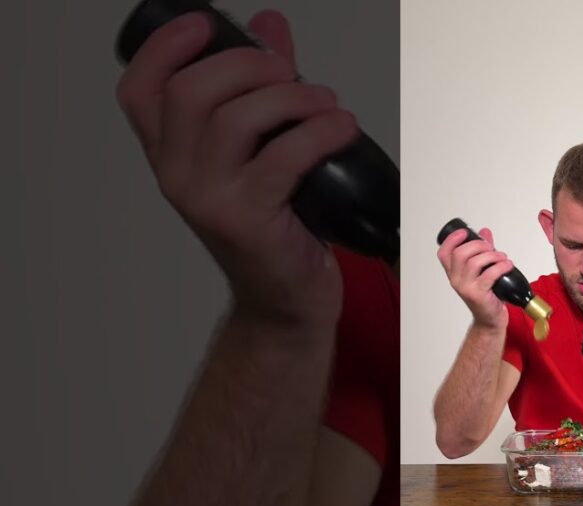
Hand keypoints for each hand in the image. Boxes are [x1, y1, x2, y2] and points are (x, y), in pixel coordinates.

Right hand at [115, 10, 359, 329]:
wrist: (286, 300)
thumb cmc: (276, 226)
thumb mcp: (261, 152)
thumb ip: (261, 88)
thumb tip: (269, 28)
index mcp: (172, 155)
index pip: (140, 91)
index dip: (164, 49)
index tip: (203, 25)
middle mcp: (178, 175)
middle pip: (190, 92)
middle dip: (247, 65)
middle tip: (290, 72)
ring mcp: (209, 199)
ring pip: (234, 119)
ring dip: (290, 98)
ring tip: (325, 104)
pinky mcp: (248, 219)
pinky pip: (282, 158)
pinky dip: (318, 133)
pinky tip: (341, 128)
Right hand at [436, 227, 512, 329]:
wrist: (491, 319)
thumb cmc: (487, 295)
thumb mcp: (482, 270)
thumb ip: (483, 250)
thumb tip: (484, 232)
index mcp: (454, 272)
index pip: (444, 253)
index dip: (452, 240)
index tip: (465, 233)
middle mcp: (456, 280)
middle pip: (460, 253)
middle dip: (478, 245)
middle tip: (491, 247)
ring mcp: (465, 287)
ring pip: (474, 262)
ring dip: (492, 255)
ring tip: (502, 257)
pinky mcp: (478, 294)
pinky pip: (489, 275)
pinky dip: (501, 266)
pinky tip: (508, 265)